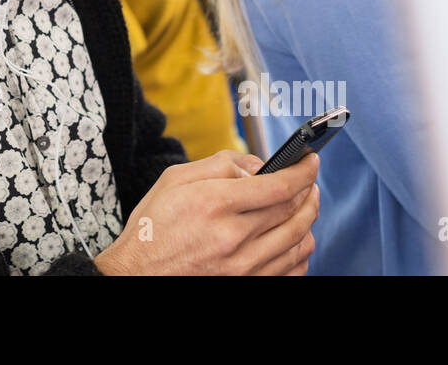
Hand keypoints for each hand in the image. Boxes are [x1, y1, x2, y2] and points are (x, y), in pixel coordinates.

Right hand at [93, 150, 319, 274]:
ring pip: (299, 241)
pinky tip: (295, 238)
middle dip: (308, 191)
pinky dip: (301, 252)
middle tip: (309, 180)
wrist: (137, 276)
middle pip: (293, 212)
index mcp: (216, 205)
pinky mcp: (247, 286)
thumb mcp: (174, 180)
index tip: (310, 161)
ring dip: (309, 219)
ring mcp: (243, 268)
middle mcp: (234, 238)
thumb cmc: (153, 226)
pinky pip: (293, 270)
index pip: (278, 186)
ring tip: (304, 205)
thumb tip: (257, 165)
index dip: (302, 171)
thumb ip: (219, 165)